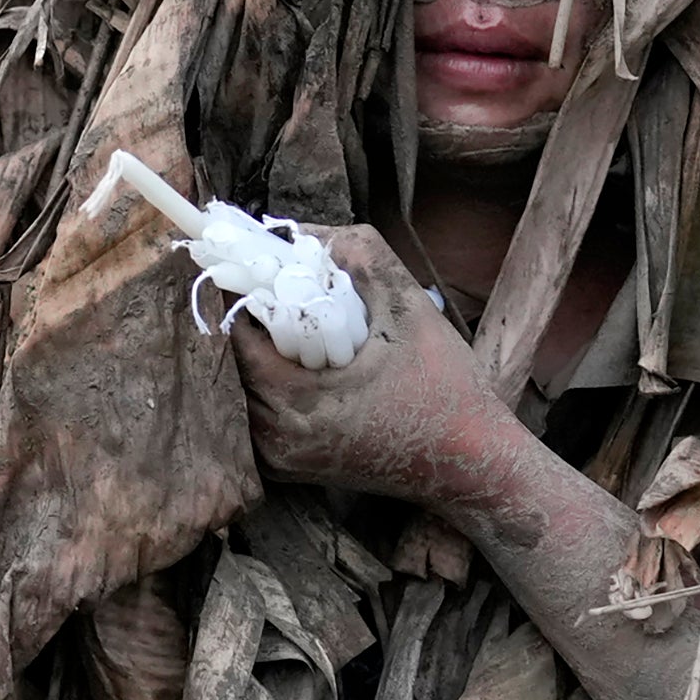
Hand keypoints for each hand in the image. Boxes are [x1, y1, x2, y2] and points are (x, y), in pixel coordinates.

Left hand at [231, 223, 515, 508]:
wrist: (469, 463)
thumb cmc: (447, 388)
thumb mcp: (410, 310)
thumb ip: (361, 259)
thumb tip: (305, 230)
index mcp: (297, 401)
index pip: (236, 338)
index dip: (244, 300)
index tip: (258, 273)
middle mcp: (275, 438)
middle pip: (230, 366)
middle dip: (247, 327)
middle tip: (269, 295)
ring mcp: (277, 459)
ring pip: (238, 393)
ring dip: (253, 358)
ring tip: (285, 328)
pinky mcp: (286, 470)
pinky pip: (253, 418)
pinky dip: (263, 388)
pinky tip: (295, 365)